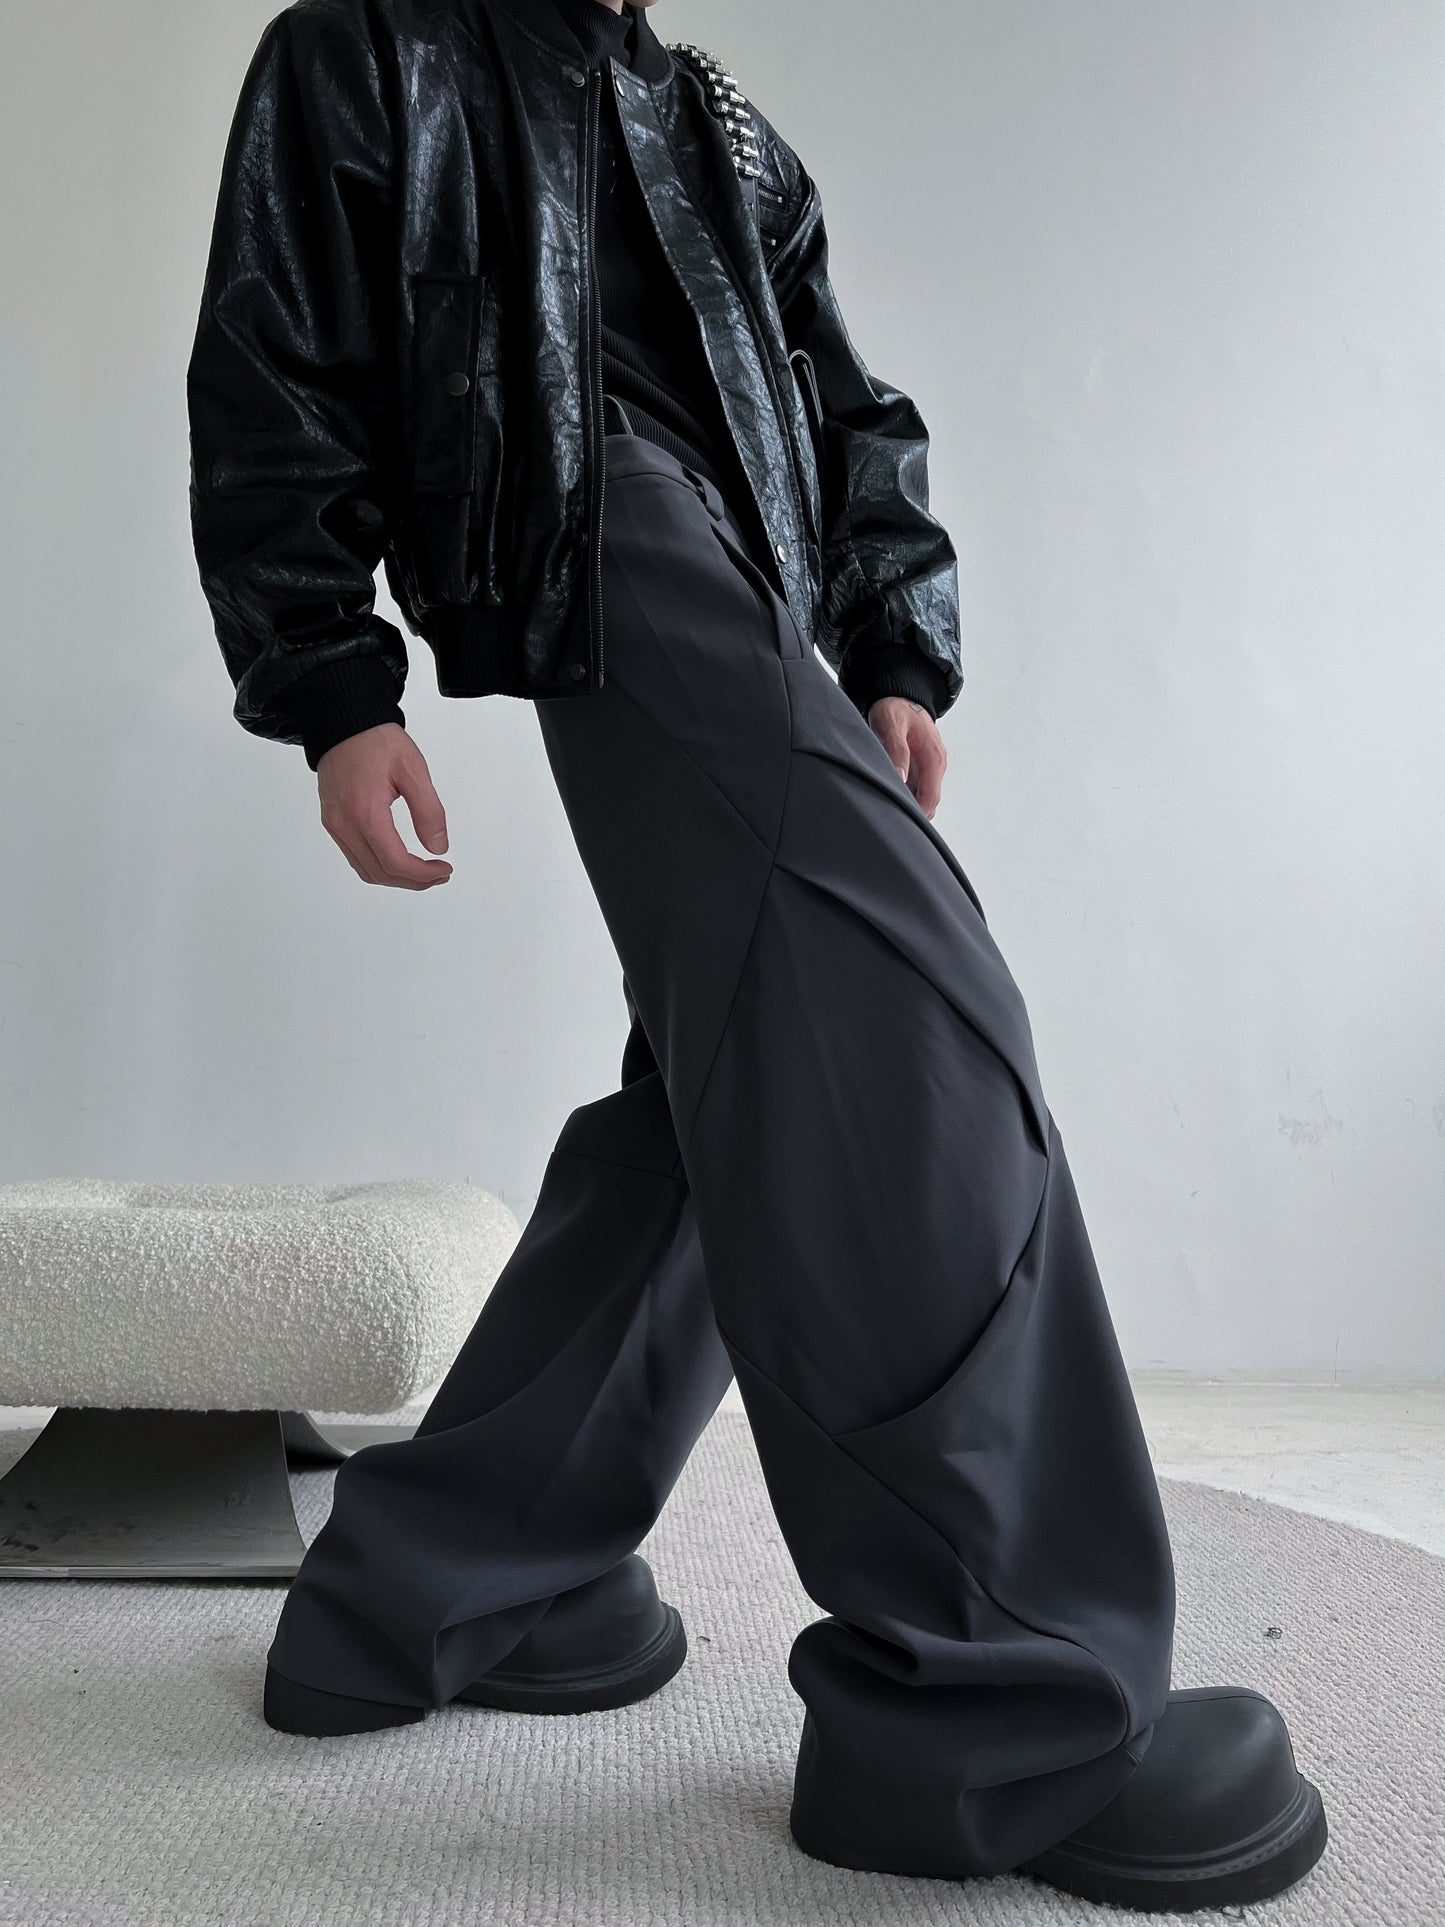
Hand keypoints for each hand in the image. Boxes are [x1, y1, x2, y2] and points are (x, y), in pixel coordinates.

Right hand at [315, 723, 452, 888]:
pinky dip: (379, 866)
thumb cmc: (376, 741)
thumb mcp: (413, 771)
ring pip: (366, 870)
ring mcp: (335, 825)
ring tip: (422, 871)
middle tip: (438, 873)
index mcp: (365, 811)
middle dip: (413, 881)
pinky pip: (355, 857)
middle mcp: (345, 823)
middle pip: (380, 872)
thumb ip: (429, 812)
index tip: (444, 869)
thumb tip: (438, 847)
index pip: (395, 862)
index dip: (423, 874)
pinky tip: (398, 859)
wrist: (343, 723)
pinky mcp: (332, 822)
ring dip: (396, 877)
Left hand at [867, 697, 946, 818]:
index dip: (917, 812)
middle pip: (930, 801)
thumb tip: (901, 778)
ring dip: (910, 803)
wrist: (901, 694)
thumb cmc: (896, 707)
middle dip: (914, 811)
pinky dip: (908, 794)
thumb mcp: (892, 726)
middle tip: (888, 815)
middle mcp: (936, 763)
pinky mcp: (923, 765)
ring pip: (925, 795)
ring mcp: (931, 765)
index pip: (931, 797)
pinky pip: (919, 787)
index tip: (899, 819)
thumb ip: (897, 751)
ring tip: (887, 804)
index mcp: (933, 756)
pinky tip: (890, 792)